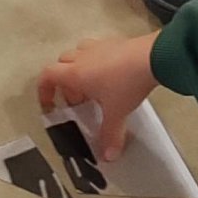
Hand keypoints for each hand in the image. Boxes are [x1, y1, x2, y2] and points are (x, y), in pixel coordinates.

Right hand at [38, 32, 156, 161]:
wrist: (153, 57)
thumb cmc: (127, 82)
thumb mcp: (116, 112)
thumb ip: (110, 134)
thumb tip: (108, 155)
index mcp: (75, 73)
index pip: (47, 76)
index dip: (44, 90)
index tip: (51, 104)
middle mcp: (83, 57)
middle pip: (61, 64)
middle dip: (65, 83)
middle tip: (78, 100)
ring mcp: (99, 46)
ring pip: (78, 53)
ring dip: (79, 68)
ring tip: (94, 85)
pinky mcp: (115, 42)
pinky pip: (98, 49)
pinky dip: (98, 61)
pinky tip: (112, 74)